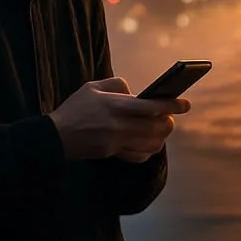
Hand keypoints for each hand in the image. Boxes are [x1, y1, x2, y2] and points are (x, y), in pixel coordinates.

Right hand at [48, 77, 190, 160]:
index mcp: (115, 105)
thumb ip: (117, 84)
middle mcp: (118, 125)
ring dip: (161, 137)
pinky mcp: (113, 154)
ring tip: (161, 129)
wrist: (55, 136)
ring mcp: (116, 142)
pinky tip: (148, 143)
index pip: (151, 106)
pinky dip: (148, 150)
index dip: (172, 105)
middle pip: (156, 127)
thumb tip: (136, 92)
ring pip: (152, 144)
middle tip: (170, 118)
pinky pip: (140, 156)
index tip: (186, 104)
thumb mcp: (93, 87)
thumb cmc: (75, 108)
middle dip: (169, 122)